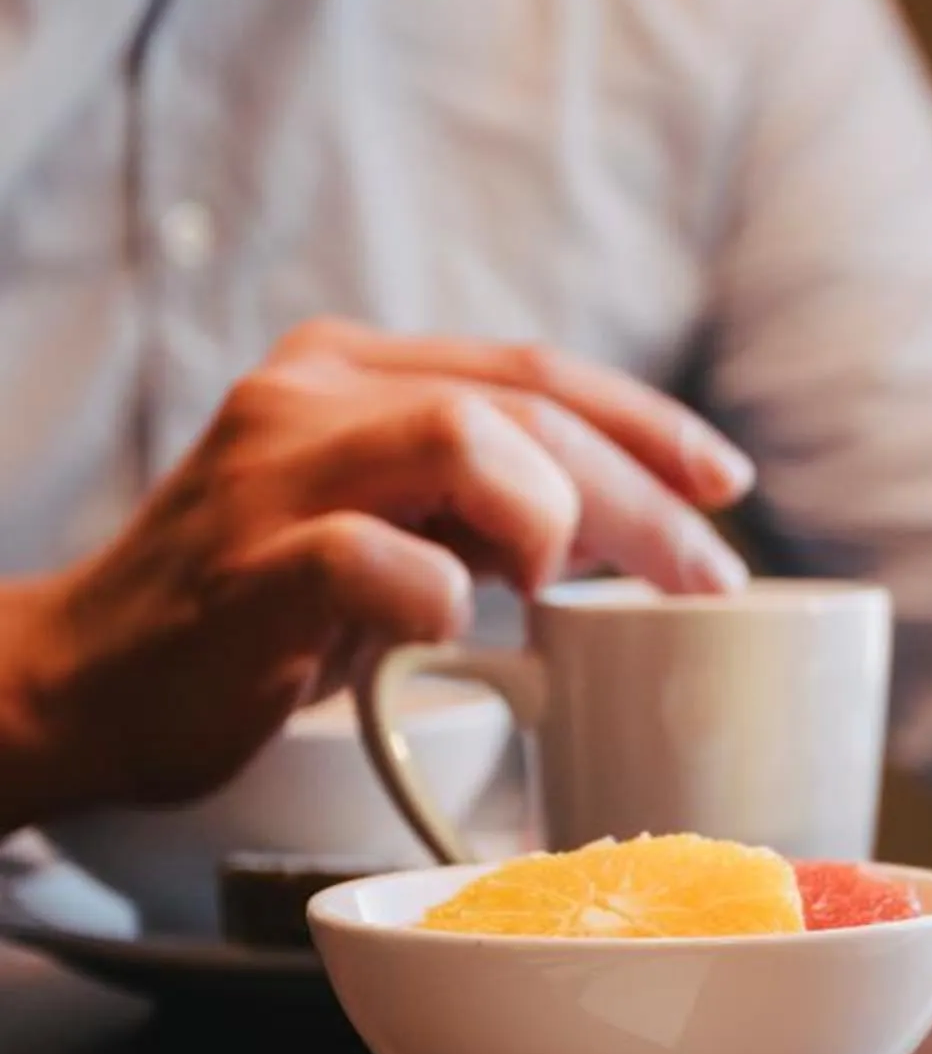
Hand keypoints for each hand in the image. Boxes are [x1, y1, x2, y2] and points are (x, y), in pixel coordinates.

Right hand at [0, 319, 755, 827]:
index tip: (726, 484)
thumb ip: (485, 503)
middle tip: (703, 574)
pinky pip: (376, 560)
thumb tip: (634, 521)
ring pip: (467, 441)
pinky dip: (439, 597)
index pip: (535, 369)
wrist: (82, 683)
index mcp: (350, 370)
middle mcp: (307, 396)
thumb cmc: (257, 615)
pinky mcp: (244, 569)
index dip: (648, 423)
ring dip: (549, 519)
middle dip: (641, 494)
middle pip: (526, 408)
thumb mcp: (388, 531)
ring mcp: (270, 476)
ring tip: (547, 588)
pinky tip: (447, 628)